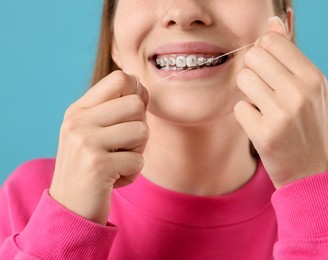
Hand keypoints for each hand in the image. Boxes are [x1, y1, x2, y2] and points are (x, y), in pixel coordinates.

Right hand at [49, 71, 148, 223]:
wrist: (69, 207)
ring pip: (142, 131)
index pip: (120, 79)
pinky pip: (139, 160)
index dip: (137, 93)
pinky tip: (114, 178)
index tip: (133, 115)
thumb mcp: (92, 132)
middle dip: (140, 128)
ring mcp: (85, 142)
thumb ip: (112, 109)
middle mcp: (78, 121)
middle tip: (125, 146)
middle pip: (136, 104)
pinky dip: (132, 173)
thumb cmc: (90, 167)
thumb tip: (140, 85)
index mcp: (79, 110)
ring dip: (138, 152)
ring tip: (118, 162)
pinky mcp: (97, 165)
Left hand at [234, 17, 327, 188]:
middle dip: (254, 71)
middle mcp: (299, 92)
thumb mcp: (312, 90)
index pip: (272, 42)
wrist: (315, 173)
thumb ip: (290, 57)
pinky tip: (261, 125)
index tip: (268, 66)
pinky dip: (246, 115)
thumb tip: (272, 24)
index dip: (264, 52)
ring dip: (249, 92)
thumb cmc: (311, 127)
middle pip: (253, 57)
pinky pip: (239, 107)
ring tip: (264, 107)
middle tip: (265, 90)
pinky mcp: (263, 134)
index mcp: (313, 78)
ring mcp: (280, 114)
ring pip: (243, 79)